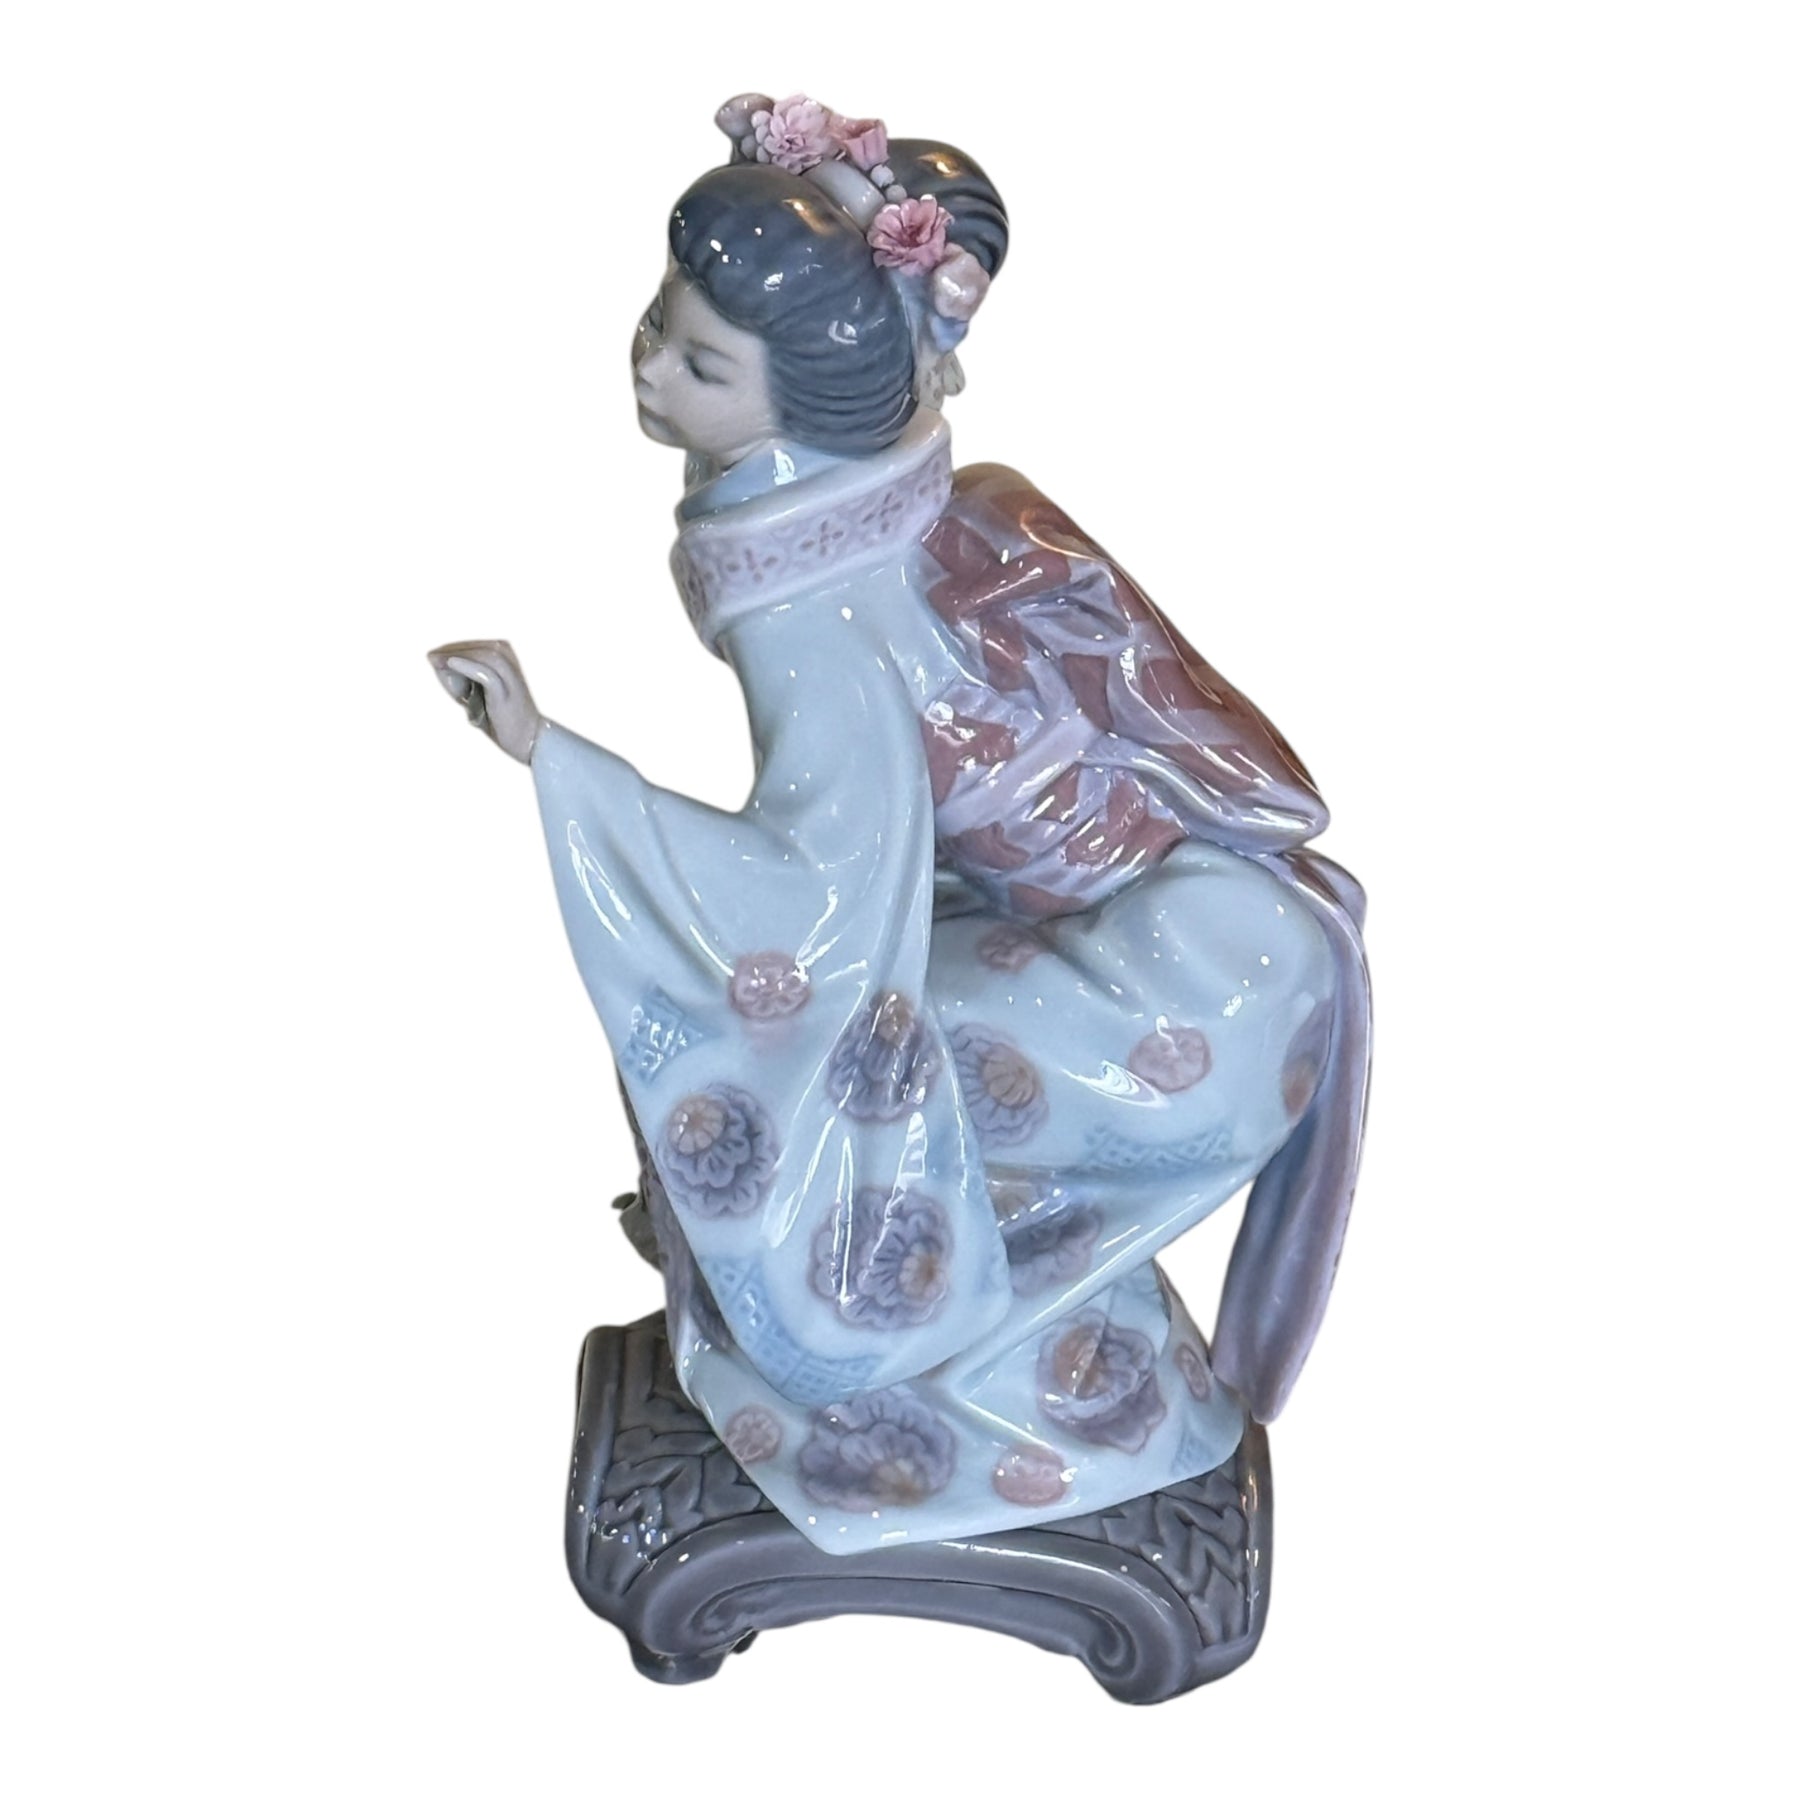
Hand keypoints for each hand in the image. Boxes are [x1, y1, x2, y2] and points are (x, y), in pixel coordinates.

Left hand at [427, 639, 542, 764]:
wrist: (528, 738)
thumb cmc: (501, 718)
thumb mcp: (478, 694)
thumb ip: (462, 679)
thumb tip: (437, 665)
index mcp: (506, 657)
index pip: (475, 646)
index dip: (451, 649)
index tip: (432, 658)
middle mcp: (511, 661)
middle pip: (477, 648)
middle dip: (452, 650)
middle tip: (430, 657)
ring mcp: (510, 676)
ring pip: (482, 657)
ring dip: (457, 656)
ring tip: (436, 660)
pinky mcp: (506, 691)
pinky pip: (486, 674)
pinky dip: (467, 667)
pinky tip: (451, 664)